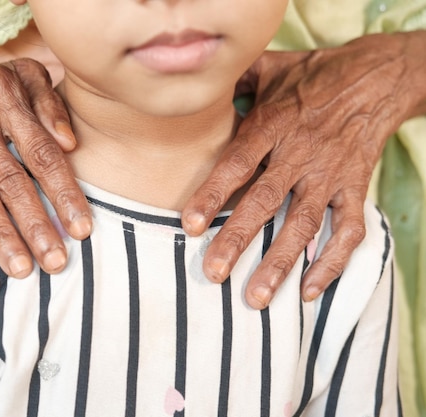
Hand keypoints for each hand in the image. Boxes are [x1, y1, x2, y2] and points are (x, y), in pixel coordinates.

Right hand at [0, 57, 91, 276]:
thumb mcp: (21, 81)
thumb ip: (49, 105)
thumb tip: (69, 143)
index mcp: (3, 89)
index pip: (40, 150)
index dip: (63, 192)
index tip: (80, 229)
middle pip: (9, 175)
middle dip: (35, 223)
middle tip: (55, 261)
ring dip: (0, 232)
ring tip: (20, 267)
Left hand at [182, 31, 425, 308]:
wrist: (378, 75)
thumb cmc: (313, 74)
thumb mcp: (269, 67)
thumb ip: (232, 81)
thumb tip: (193, 89)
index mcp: (273, 124)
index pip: (237, 163)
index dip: (213, 194)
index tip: (190, 226)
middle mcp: (300, 152)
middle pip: (265, 201)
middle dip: (238, 239)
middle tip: (213, 273)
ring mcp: (330, 174)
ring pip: (303, 223)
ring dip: (280, 262)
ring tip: (256, 297)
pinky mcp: (355, 187)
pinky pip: (348, 229)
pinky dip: (332, 262)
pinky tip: (309, 291)